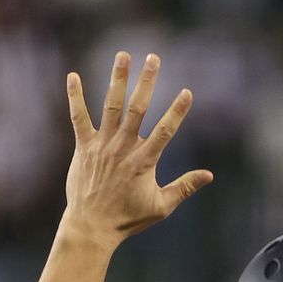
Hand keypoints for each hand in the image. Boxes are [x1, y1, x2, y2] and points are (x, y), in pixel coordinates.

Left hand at [59, 51, 211, 247]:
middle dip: (147, 81)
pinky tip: (73, 76)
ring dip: (118, 78)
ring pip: (111, 105)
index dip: (178, 111)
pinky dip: (75, 96)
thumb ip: (185, 187)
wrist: (92, 226)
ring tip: (123, 55)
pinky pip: (78, 117)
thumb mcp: (162, 205)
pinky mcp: (83, 146)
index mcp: (144, 161)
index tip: (188, 92)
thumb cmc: (129, 218)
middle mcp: (123, 147)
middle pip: (138, 107)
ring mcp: (102, 144)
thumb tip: (209, 175)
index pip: (166, 130)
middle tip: (154, 58)